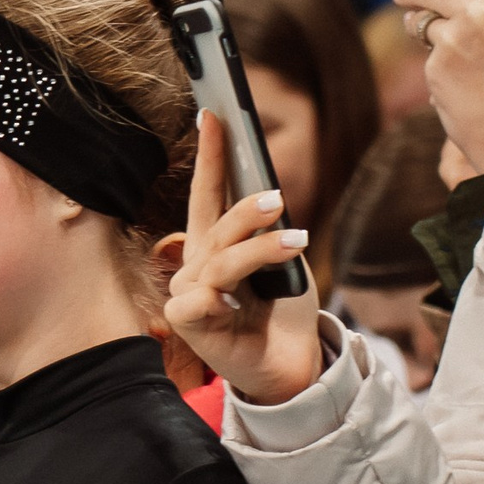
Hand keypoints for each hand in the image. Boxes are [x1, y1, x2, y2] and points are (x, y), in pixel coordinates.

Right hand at [163, 113, 326, 403]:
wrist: (288, 368)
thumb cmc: (281, 314)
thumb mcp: (283, 264)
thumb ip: (270, 232)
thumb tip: (268, 197)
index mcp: (214, 246)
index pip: (208, 193)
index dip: (210, 155)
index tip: (214, 115)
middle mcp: (195, 265)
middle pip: (215, 224)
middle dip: (244, 207)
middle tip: (276, 196)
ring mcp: (188, 293)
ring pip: (220, 259)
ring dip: (258, 247)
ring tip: (295, 241)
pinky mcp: (188, 322)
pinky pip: (203, 297)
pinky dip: (226, 294)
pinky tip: (242, 300)